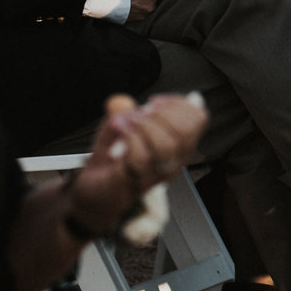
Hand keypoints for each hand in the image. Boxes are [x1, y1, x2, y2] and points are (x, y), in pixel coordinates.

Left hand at [66, 93, 205, 236]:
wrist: (93, 189)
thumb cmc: (111, 157)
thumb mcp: (116, 125)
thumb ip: (122, 111)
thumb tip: (124, 103)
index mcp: (178, 142)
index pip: (198, 118)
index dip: (178, 103)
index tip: (153, 102)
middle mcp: (174, 160)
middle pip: (186, 131)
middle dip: (160, 114)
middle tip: (138, 114)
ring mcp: (158, 174)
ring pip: (167, 145)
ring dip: (143, 127)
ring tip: (124, 125)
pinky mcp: (137, 183)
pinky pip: (140, 159)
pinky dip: (127, 144)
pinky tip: (115, 145)